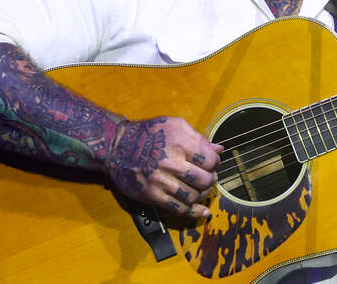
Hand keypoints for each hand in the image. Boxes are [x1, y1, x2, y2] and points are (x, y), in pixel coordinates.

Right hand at [105, 116, 222, 217]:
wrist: (117, 147)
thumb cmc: (148, 134)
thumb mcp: (174, 125)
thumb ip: (198, 138)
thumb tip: (219, 150)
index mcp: (179, 143)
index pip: (210, 160)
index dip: (215, 163)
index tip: (211, 164)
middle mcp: (171, 162)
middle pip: (204, 180)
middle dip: (211, 180)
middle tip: (208, 178)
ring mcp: (161, 181)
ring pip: (193, 196)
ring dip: (203, 195)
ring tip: (202, 190)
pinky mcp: (153, 195)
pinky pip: (178, 208)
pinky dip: (194, 212)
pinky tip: (202, 212)